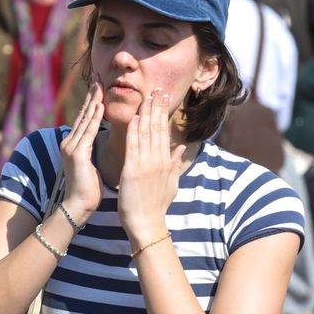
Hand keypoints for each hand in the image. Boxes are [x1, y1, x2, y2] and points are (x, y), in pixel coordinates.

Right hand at [58, 84, 104, 221]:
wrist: (78, 206)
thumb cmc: (87, 189)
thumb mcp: (90, 164)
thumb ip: (92, 149)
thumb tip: (99, 140)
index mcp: (74, 145)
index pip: (84, 119)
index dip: (92, 102)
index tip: (99, 86)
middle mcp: (69, 143)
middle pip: (83, 114)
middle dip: (91, 95)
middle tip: (98, 77)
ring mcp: (72, 147)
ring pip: (85, 119)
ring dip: (93, 101)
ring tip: (100, 85)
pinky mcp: (77, 154)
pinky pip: (88, 132)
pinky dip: (94, 118)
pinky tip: (99, 106)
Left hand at [118, 90, 185, 241]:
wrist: (147, 224)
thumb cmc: (156, 206)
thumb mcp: (171, 184)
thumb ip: (175, 164)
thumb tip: (180, 149)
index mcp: (166, 162)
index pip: (165, 132)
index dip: (164, 113)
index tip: (163, 97)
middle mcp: (158, 160)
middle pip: (158, 128)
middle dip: (158, 107)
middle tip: (158, 88)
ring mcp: (147, 165)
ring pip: (147, 133)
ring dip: (147, 113)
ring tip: (148, 96)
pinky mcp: (134, 170)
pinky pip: (134, 146)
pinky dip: (135, 131)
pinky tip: (136, 117)